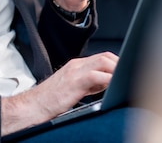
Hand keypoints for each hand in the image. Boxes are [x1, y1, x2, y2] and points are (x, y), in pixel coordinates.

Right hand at [0, 52, 117, 135]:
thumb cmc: (49, 101)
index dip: (116, 63)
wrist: (32, 106)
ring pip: (103, 62)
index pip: (101, 57)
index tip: (125, 72)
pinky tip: (115, 85)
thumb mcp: (72, 88)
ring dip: (117, 70)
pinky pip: (97, 75)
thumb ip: (89, 83)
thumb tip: (106, 83)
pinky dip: (109, 79)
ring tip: (125, 79)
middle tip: (129, 75)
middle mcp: (76, 65)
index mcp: (76, 66)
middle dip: (119, 65)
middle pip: (105, 56)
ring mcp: (75, 72)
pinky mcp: (74, 81)